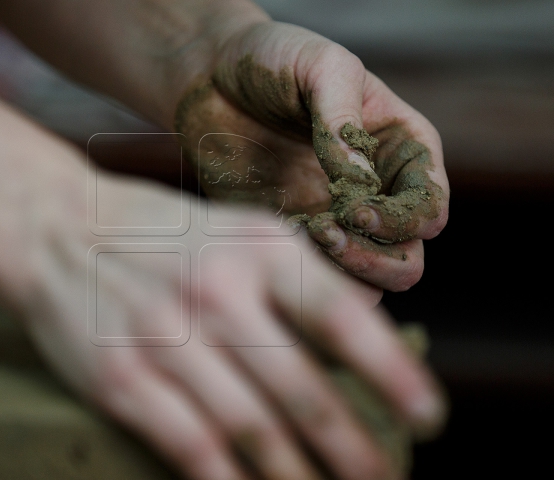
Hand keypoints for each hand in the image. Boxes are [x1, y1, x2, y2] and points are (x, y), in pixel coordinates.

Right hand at [20, 171, 445, 479]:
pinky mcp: (121, 377)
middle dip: (354, 449)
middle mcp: (214, 291)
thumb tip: (372, 326)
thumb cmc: (161, 234)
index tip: (429, 417)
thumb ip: (301, 276)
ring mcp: (164, 337)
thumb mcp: (238, 230)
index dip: (392, 372)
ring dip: (300, 477)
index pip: (339, 316)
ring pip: (253, 429)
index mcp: (255, 249)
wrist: (59, 229)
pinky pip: (191, 446)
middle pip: (302, 389)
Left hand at [175, 21, 448, 291]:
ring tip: (303, 236)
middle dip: (377, 259)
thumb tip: (358, 181)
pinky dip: (303, 276)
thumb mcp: (320, 67)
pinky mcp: (294, 237)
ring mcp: (336, 220)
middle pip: (407, 259)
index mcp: (401, 150)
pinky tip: (274, 243)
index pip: (429, 207)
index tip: (355, 210)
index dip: (404, 219)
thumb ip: (343, 118)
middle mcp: (377, 193)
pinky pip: (315, 279)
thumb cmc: (275, 60)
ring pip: (367, 281)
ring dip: (343, 274)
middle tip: (328, 234)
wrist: (210, 80)